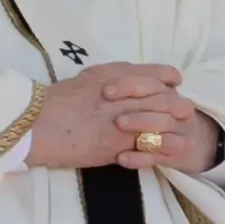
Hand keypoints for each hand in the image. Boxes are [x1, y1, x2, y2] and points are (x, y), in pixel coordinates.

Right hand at [27, 62, 219, 172]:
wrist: (39, 124)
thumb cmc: (55, 102)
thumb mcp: (84, 79)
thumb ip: (106, 77)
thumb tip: (123, 78)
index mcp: (112, 75)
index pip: (150, 73)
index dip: (166, 77)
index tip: (175, 81)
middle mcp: (122, 93)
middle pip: (162, 95)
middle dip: (177, 103)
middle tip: (186, 110)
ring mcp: (122, 118)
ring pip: (161, 119)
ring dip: (175, 126)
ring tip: (184, 133)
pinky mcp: (118, 141)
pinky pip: (149, 143)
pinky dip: (164, 146)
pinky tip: (171, 150)